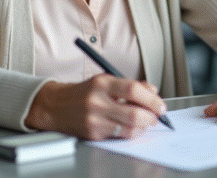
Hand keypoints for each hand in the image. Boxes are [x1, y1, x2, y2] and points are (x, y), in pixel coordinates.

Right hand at [25, 75, 167, 139]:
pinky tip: (132, 127)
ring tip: (145, 121)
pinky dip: (131, 132)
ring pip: (129, 128)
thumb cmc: (84, 92)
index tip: (161, 105)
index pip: (134, 90)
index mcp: (102, 83)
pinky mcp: (92, 133)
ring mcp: (94, 119)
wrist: (55, 106)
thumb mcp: (105, 81)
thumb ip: (130, 85)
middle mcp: (97, 101)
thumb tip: (153, 91)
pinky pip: (119, 135)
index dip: (152, 99)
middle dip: (152, 116)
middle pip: (134, 113)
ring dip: (143, 126)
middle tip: (156, 116)